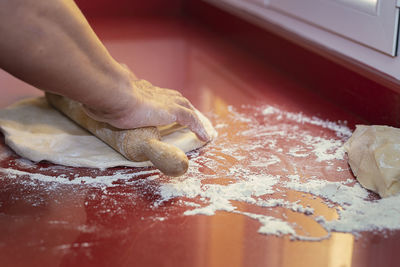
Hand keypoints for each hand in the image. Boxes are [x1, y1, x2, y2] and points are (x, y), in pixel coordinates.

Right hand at [83, 74, 209, 141]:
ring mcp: (164, 101)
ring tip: (201, 129)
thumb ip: (101, 104)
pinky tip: (205, 137)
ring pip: (186, 107)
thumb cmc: (104, 97)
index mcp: (140, 91)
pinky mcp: (171, 111)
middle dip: (184, 106)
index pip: (157, 94)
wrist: (112, 93)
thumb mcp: (102, 101)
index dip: (164, 100)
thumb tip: (90, 107)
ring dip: (194, 118)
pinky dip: (198, 127)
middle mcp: (155, 93)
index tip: (167, 106)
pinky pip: (191, 119)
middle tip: (190, 116)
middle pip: (176, 98)